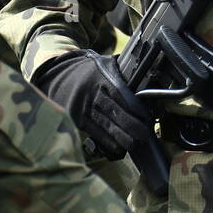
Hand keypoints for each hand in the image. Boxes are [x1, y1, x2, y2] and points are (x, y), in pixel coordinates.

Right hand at [34, 49, 152, 159]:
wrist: (62, 79)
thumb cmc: (93, 74)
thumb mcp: (106, 65)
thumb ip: (123, 73)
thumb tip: (149, 79)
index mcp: (101, 77)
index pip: (120, 93)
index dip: (134, 107)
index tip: (146, 117)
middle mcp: (91, 93)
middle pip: (113, 111)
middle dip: (130, 125)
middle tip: (144, 134)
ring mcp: (83, 108)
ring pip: (105, 125)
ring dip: (121, 137)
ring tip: (134, 143)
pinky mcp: (78, 120)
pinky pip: (95, 133)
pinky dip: (108, 142)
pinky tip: (119, 147)